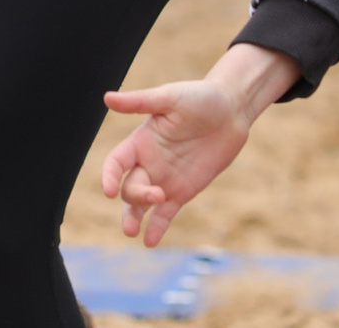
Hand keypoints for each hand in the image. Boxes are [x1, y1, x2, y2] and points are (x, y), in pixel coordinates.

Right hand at [99, 45, 298, 246]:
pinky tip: (150, 241)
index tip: (108, 191)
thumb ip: (140, 102)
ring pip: (141, 205)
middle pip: (130, 187)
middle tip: (156, 196)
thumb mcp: (170, 97)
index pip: (115, 162)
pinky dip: (156, 228)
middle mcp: (148, 163)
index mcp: (140, 141)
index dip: (108, 176)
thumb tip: (107, 99)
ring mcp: (165, 180)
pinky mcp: (183, 192)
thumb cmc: (199, 97)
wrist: (231, 111)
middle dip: (136, 197)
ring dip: (133, 218)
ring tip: (132, 232)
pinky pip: (165, 214)